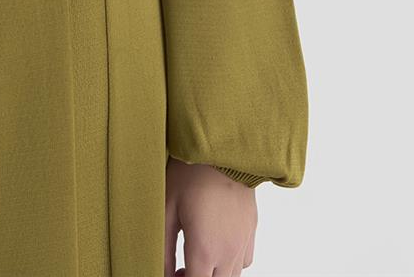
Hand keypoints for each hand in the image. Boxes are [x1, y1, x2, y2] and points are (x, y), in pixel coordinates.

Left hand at [165, 157, 256, 276]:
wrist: (224, 149)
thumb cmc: (191, 173)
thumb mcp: (167, 208)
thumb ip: (164, 248)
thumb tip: (161, 271)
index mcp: (205, 250)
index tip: (171, 272)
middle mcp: (228, 253)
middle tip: (181, 267)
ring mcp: (243, 242)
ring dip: (214, 274)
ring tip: (197, 257)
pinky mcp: (251, 230)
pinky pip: (244, 261)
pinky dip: (230, 263)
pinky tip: (217, 245)